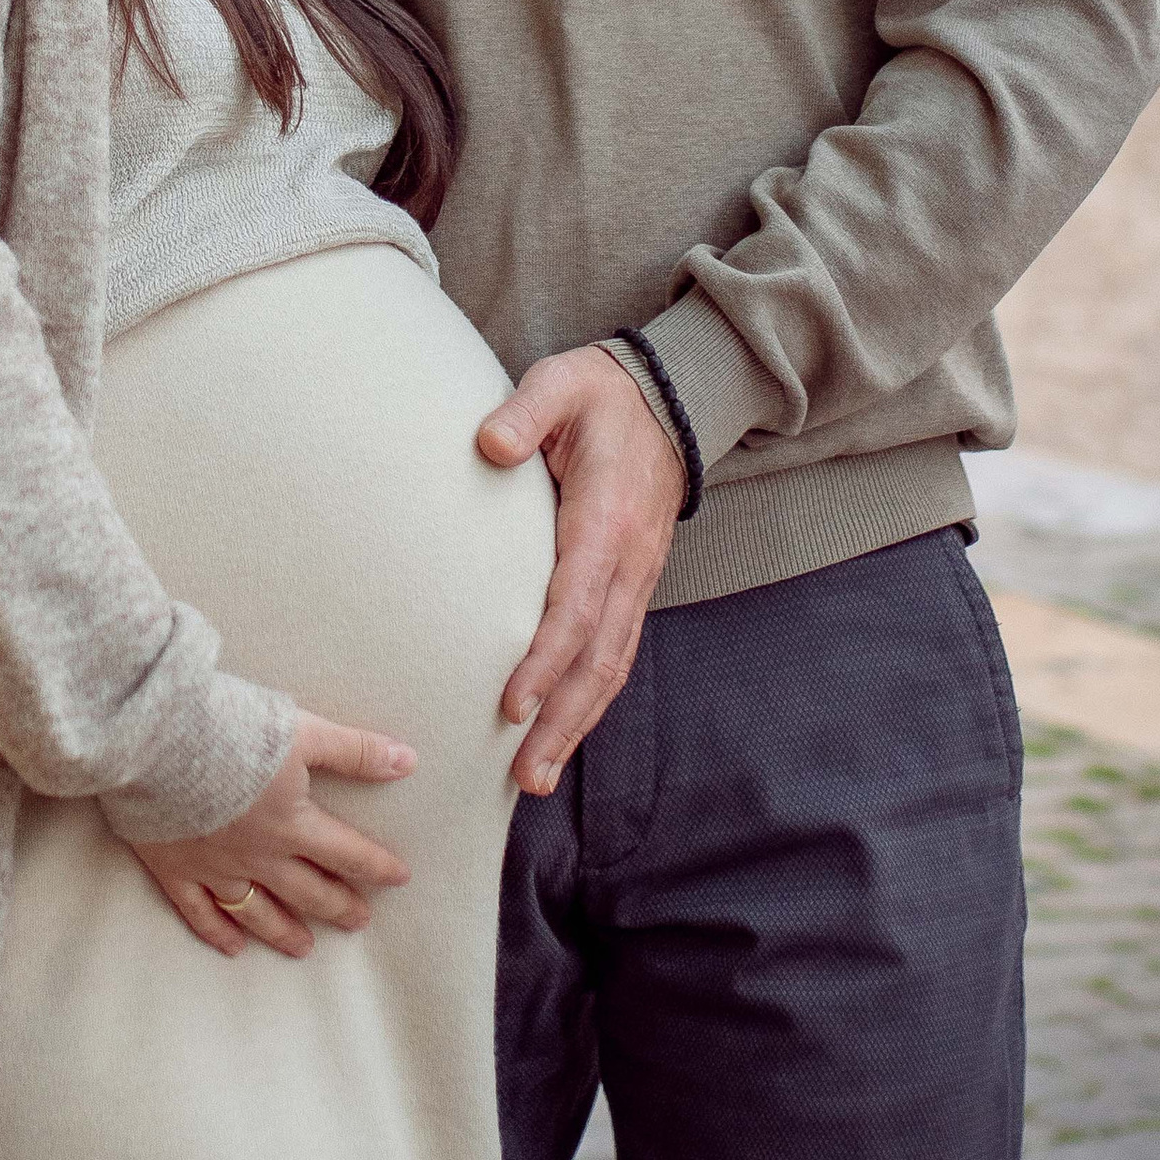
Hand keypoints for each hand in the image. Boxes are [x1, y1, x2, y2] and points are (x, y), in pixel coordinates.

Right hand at [125, 709, 416, 958]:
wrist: (158, 743)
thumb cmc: (232, 730)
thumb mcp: (302, 731)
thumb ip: (354, 750)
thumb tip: (407, 761)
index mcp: (293, 823)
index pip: (347, 853)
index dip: (377, 866)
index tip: (399, 878)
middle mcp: (259, 856)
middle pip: (308, 890)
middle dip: (337, 906)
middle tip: (358, 921)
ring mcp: (215, 867)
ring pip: (258, 911)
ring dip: (284, 931)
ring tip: (305, 947)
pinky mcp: (175, 868)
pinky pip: (201, 912)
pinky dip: (218, 932)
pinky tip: (233, 946)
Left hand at [480, 347, 685, 794]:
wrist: (670, 399)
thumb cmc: (600, 394)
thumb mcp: (562, 382)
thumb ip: (526, 412)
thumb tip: (489, 445)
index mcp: (607, 519)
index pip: (576, 602)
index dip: (545, 658)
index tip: (510, 702)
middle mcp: (628, 562)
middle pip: (597, 658)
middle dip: (560, 720)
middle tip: (522, 775)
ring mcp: (635, 580)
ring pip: (610, 668)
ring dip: (574, 725)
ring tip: (534, 778)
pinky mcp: (630, 587)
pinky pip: (613, 655)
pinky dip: (588, 703)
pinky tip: (558, 734)